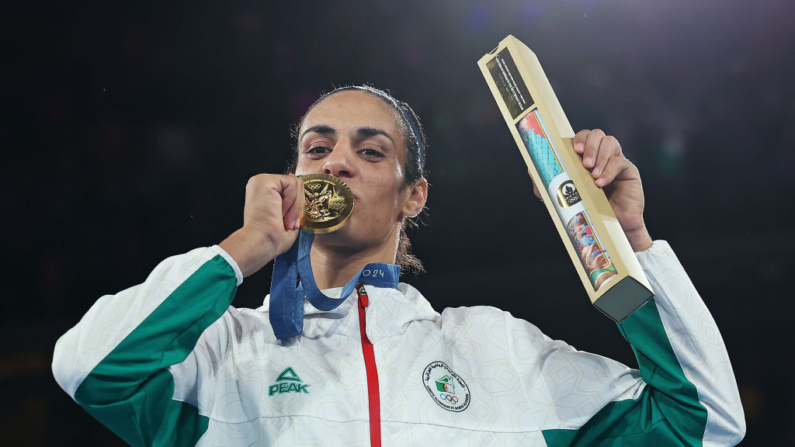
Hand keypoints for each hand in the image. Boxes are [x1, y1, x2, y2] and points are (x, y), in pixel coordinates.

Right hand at [220, 174, 303, 276]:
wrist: (262, 243)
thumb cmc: (271, 237)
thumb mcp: (287, 216)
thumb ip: (293, 198)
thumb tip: (298, 182)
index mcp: (264, 192)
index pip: (290, 188)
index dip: (296, 205)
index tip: (288, 223)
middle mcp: (260, 184)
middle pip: (295, 184)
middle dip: (296, 206)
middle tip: (287, 222)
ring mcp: (261, 181)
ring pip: (295, 184)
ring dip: (294, 206)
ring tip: (283, 218)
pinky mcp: (264, 181)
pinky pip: (292, 183)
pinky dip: (291, 201)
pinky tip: (280, 212)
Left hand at [529, 129, 652, 251]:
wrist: (611, 228)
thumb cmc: (588, 211)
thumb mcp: (563, 197)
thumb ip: (548, 183)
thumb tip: (531, 168)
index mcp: (585, 158)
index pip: (582, 137)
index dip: (578, 138)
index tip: (574, 149)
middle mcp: (601, 156)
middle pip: (597, 134)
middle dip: (589, 145)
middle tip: (583, 163)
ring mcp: (616, 161)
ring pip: (610, 141)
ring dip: (599, 155)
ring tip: (591, 175)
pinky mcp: (629, 171)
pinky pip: (620, 161)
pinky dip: (608, 171)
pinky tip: (600, 183)